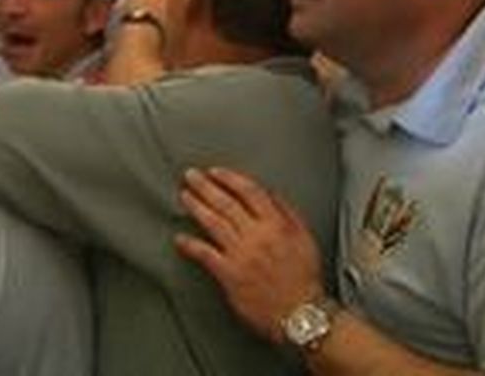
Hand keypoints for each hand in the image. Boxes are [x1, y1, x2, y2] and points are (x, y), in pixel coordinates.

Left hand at [175, 167, 324, 343]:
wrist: (300, 312)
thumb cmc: (304, 278)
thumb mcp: (305, 237)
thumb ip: (287, 213)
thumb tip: (270, 194)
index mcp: (277, 224)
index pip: (249, 191)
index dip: (229, 178)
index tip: (215, 172)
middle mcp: (257, 236)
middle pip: (226, 203)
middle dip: (205, 186)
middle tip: (191, 176)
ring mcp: (241, 255)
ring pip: (213, 223)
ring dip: (196, 207)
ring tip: (184, 196)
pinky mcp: (229, 275)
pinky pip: (204, 255)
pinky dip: (190, 245)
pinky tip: (180, 238)